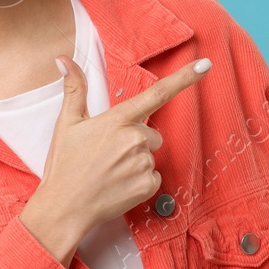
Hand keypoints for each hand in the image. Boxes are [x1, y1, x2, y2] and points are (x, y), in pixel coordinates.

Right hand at [28, 54, 212, 245]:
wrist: (64, 207)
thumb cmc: (64, 166)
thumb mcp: (66, 123)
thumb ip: (74, 89)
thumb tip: (64, 60)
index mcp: (118, 120)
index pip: (157, 93)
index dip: (184, 77)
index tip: (205, 65)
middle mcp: (135, 139)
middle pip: (151, 133)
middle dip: (136, 141)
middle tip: (109, 155)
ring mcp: (143, 163)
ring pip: (151, 155)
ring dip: (136, 161)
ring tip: (111, 171)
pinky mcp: (148, 186)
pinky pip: (154, 176)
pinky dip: (140, 180)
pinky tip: (119, 184)